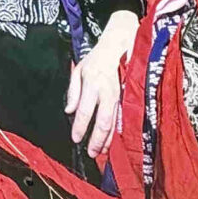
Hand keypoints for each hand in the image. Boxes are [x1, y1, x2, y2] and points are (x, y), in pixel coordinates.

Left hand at [68, 12, 138, 159]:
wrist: (120, 45)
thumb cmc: (97, 58)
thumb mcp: (79, 69)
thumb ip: (73, 91)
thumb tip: (69, 112)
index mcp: (93, 83)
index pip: (85, 111)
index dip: (81, 127)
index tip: (76, 139)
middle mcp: (107, 91)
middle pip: (103, 121)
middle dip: (96, 140)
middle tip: (90, 153)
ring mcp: (120, 95)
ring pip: (115, 122)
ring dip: (108, 139)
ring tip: (101, 152)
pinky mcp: (128, 97)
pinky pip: (122, 118)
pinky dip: (117, 131)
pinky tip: (114, 141)